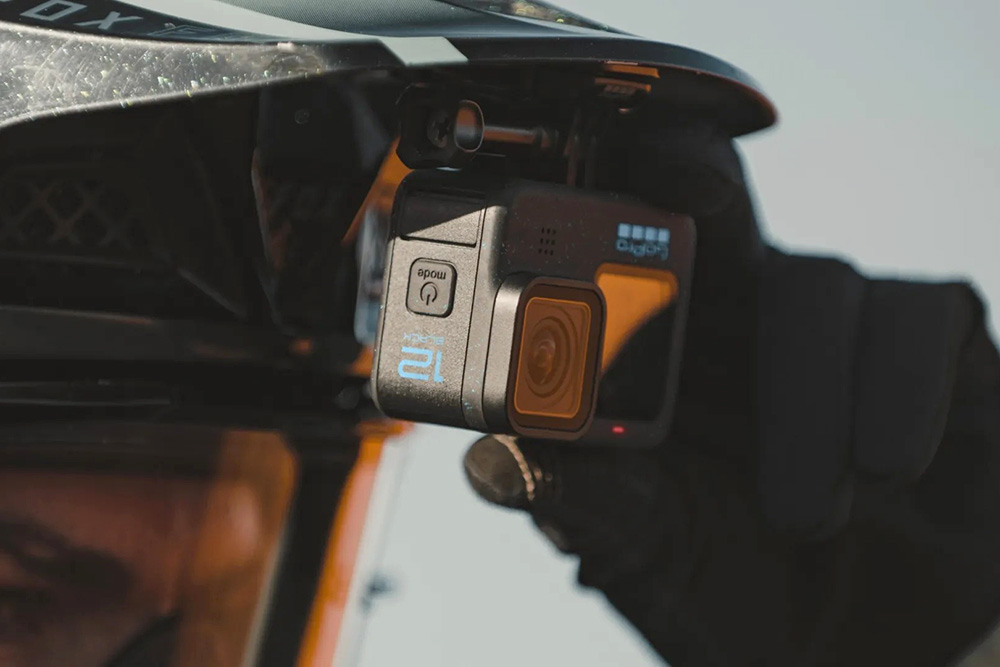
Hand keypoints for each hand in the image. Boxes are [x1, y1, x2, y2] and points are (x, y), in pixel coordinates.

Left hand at [463, 123, 999, 665]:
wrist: (854, 646)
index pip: (619, 240)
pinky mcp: (929, 345)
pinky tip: (885, 466)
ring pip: (814, 282)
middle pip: (713, 199)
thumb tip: (490, 465)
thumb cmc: (729, 581)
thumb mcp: (644, 546)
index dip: (596, 190)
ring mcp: (834, 324)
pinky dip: (896, 388)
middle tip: (688, 191)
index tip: (575, 180)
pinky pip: (920, 316)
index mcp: (654, 347)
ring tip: (800, 515)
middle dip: (695, 179)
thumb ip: (582, 501)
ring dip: (804, 394)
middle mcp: (739, 313)